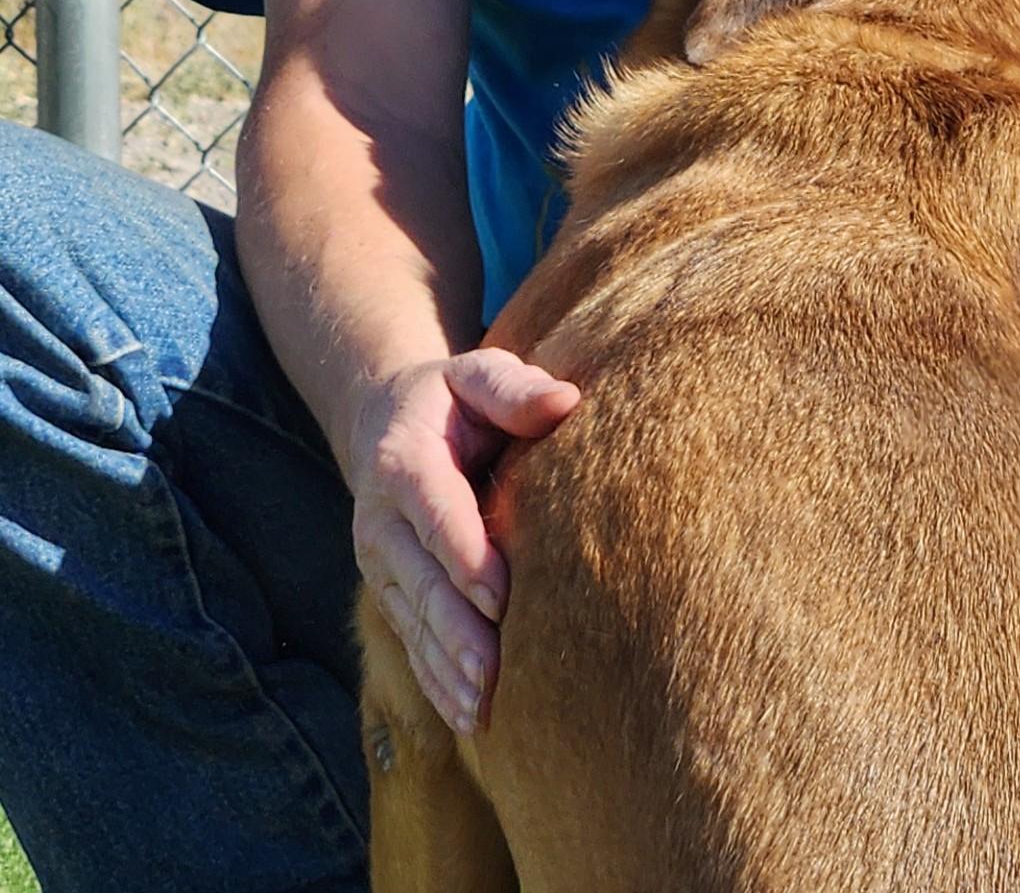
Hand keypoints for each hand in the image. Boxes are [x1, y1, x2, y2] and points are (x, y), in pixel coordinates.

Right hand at [349, 348, 578, 734]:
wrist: (386, 423)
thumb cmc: (453, 400)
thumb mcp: (477, 375)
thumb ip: (513, 388)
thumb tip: (564, 401)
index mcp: (402, 459)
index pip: (434, 512)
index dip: (464, 555)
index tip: (500, 597)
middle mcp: (380, 518)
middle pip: (421, 580)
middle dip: (455, 632)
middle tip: (492, 674)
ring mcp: (380, 563)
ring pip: (414, 622)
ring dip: (446, 669)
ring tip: (481, 709)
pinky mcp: (390, 593)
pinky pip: (412, 642)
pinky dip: (437, 682)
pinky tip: (468, 717)